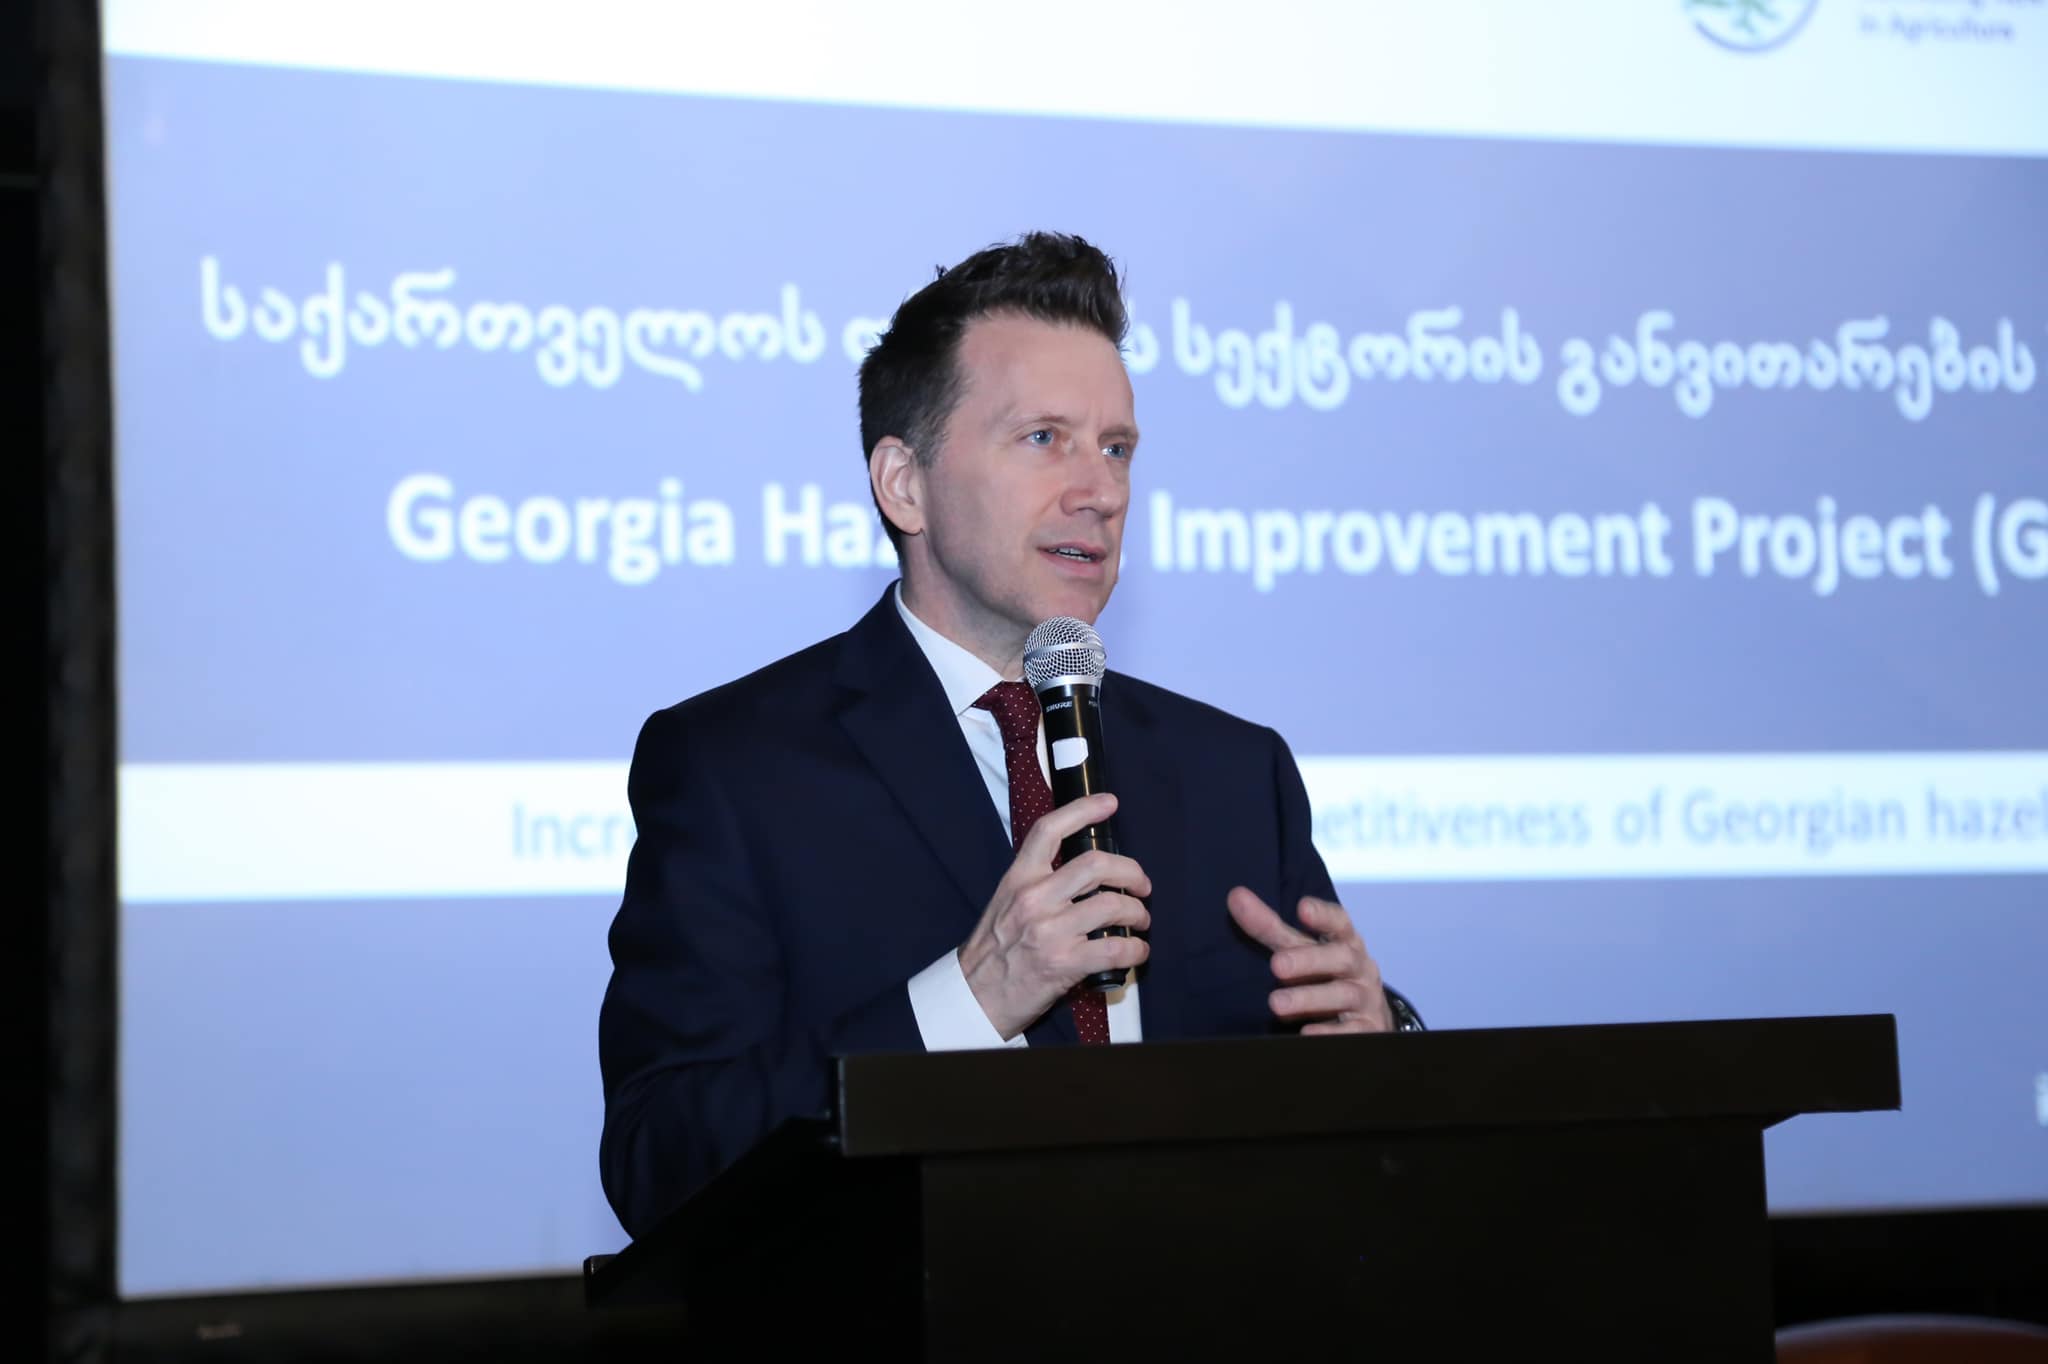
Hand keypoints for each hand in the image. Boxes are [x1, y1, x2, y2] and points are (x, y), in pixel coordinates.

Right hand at [960, 793, 1151, 1038]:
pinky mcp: (1064, 963)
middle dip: (1131, 872)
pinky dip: (1136, 949)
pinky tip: (1137, 951)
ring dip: (1137, 913)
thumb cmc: (994, 949)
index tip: (1110, 803)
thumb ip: (1038, 882)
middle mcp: (1034, 898)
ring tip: (1140, 921)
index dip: (1083, 810)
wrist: (974, 995)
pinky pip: (1115, 949)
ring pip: (1112, 905)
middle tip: (1141, 885)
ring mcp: (1049, 931)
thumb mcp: (1006, 902)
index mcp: (1019, 878)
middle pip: (1095, 865)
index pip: (1049, 830)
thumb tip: (1084, 873)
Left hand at [1226, 887, 1391, 1033]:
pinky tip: (1306, 1034)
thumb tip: (1235, 896)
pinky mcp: (1367, 1030)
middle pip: (1341, 957)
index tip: (1302, 907)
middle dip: (1309, 960)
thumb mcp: (1301, 949)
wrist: (1365, 1018)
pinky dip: (1330, 1034)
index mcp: (1345, 942)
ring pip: (1343, 995)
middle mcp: (1359, 968)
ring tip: (1276, 1004)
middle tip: (1276, 965)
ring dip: (1308, 998)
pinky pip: (1352, 1033)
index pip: (1339, 922)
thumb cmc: (1325, 974)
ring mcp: (1365, 999)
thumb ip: (1270, 926)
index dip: (1323, 915)